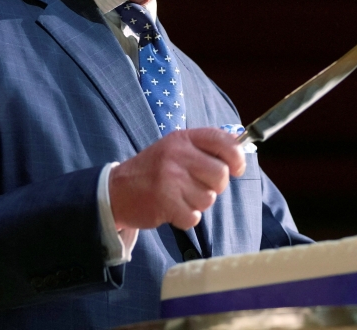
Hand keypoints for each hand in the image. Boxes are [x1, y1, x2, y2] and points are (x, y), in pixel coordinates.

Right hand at [109, 128, 245, 230]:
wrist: (115, 192)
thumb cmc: (154, 170)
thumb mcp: (176, 148)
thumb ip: (205, 146)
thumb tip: (240, 144)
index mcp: (183, 139)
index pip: (223, 141)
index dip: (237, 156)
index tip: (237, 168)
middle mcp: (177, 156)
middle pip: (220, 174)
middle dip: (216, 186)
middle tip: (200, 187)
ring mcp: (170, 179)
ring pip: (208, 199)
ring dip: (198, 203)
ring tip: (180, 196)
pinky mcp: (164, 203)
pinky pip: (194, 217)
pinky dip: (187, 218)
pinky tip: (173, 209)